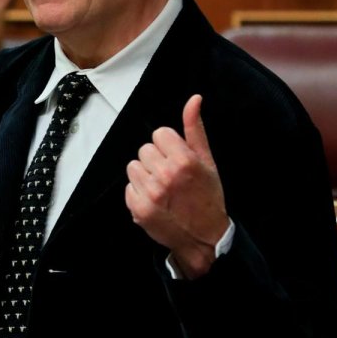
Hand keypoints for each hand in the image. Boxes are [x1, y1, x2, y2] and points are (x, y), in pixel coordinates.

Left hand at [125, 94, 228, 278]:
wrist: (205, 238)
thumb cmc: (208, 197)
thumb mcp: (208, 161)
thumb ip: (195, 129)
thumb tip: (194, 99)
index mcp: (184, 161)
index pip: (159, 134)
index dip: (168, 145)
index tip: (177, 158)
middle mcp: (165, 175)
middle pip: (145, 149)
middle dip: (156, 159)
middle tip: (171, 176)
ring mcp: (150, 193)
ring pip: (133, 166)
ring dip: (145, 174)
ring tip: (162, 187)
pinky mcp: (138, 209)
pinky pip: (128, 187)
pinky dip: (138, 192)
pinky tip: (155, 201)